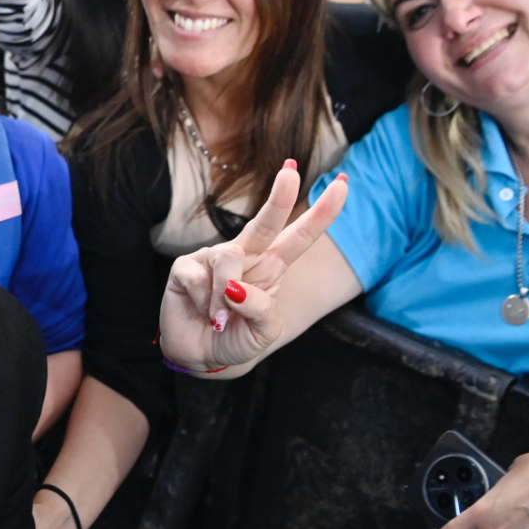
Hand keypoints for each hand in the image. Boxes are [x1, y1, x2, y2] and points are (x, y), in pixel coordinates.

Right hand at [158, 162, 347, 371]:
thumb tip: (236, 287)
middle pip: (266, 222)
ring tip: (219, 319)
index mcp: (272, 265)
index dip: (322, 212)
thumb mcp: (264, 332)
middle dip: (280, 197)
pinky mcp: (186, 267)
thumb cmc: (238, 337)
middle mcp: (246, 255)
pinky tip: (202, 313)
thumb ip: (260, 310)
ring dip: (225, 295)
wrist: (202, 356)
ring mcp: (213, 258)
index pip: (300, 235)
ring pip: (228, 258)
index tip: (343, 184)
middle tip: (291, 172)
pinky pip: (199, 278)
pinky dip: (204, 302)